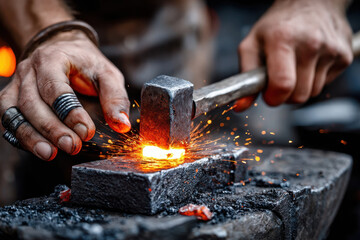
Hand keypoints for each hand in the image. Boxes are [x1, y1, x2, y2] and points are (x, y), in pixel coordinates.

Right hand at [0, 31, 130, 160]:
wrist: (62, 49)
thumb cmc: (86, 64)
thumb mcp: (107, 74)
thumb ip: (115, 98)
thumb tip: (122, 124)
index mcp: (53, 59)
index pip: (56, 87)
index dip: (70, 112)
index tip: (86, 132)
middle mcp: (29, 70)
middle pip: (33, 103)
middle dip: (52, 128)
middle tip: (72, 146)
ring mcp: (17, 85)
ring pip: (14, 113)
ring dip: (32, 137)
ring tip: (50, 154)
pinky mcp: (12, 99)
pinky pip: (9, 120)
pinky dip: (21, 137)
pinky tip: (38, 148)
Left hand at [234, 0, 352, 110]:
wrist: (312, 2)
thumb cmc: (277, 26)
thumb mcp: (252, 44)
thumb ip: (245, 76)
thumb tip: (241, 107)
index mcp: (282, 40)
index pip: (282, 85)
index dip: (273, 98)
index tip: (269, 94)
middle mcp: (310, 44)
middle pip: (299, 96)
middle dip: (286, 95)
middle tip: (280, 79)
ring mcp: (331, 50)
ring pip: (312, 93)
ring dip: (300, 87)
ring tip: (295, 67)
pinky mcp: (345, 55)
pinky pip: (325, 84)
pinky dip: (315, 79)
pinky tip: (310, 62)